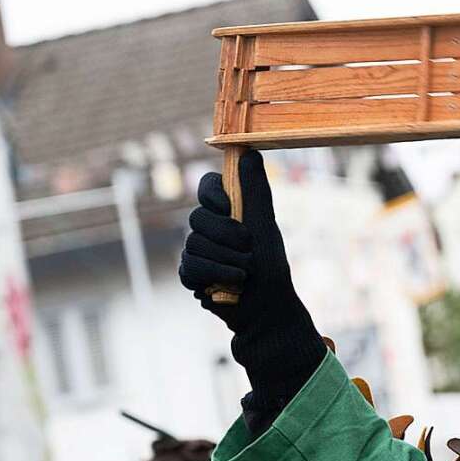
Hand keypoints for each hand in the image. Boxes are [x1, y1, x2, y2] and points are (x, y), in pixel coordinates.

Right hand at [179, 150, 297, 335]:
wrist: (267, 309)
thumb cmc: (271, 268)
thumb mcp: (265, 226)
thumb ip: (256, 192)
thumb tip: (249, 151)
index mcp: (229, 212)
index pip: (207, 186)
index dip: (213, 194)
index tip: (229, 206)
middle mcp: (210, 228)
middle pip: (199, 217)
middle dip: (228, 237)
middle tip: (249, 252)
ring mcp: (197, 251)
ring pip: (194, 244)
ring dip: (225, 261)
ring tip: (244, 274)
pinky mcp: (190, 274)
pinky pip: (189, 266)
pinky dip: (213, 276)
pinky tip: (229, 285)